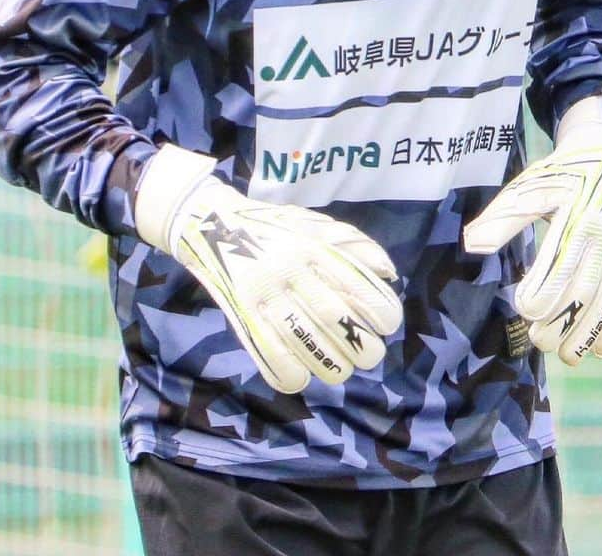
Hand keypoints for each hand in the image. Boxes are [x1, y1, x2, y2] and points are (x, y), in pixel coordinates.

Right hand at [135, 144, 402, 393]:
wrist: (213, 224)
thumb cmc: (276, 228)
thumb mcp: (317, 224)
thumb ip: (354, 245)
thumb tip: (388, 274)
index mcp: (312, 246)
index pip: (355, 283)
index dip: (379, 310)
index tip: (387, 324)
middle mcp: (288, 268)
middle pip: (332, 318)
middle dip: (361, 347)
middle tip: (369, 354)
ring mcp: (261, 294)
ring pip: (304, 344)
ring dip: (331, 366)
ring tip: (340, 367)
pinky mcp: (240, 316)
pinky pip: (269, 358)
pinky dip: (291, 376)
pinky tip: (302, 373)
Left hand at [463, 87, 601, 364]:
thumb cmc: (558, 175)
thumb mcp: (528, 188)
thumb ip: (503, 219)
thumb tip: (472, 245)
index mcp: (576, 219)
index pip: (562, 265)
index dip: (545, 293)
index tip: (523, 306)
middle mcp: (601, 241)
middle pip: (585, 291)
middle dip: (562, 322)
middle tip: (536, 338)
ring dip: (588, 335)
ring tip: (565, 355)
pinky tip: (600, 350)